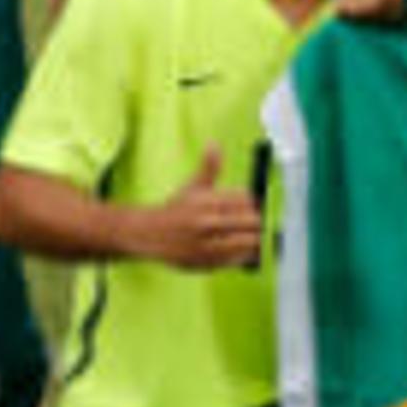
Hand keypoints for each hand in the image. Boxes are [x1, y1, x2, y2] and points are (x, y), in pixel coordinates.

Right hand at [142, 145, 264, 270]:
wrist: (149, 235)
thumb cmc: (176, 209)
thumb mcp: (193, 187)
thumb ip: (209, 167)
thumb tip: (214, 144)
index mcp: (207, 202)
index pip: (246, 199)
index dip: (253, 203)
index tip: (252, 206)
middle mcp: (207, 223)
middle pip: (252, 221)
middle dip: (257, 221)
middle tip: (257, 223)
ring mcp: (207, 244)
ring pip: (248, 242)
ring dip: (255, 240)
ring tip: (251, 237)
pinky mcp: (206, 262)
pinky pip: (236, 260)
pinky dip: (243, 255)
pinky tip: (240, 250)